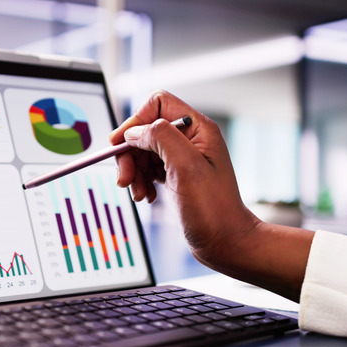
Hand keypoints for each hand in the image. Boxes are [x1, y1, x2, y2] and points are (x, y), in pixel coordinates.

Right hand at [110, 90, 311, 300]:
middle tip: (124, 177)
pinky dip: (140, 181)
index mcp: (198, 129)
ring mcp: (182, 158)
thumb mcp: (186, 167)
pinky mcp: (175, 175)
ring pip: (142, 150)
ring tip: (138, 192)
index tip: (120, 145)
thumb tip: (134, 131)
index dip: (135, 122)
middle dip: (130, 153)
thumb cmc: (214, 210)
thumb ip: (160, 138)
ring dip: (133, 170)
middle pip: (145, 130)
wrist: (225, 242)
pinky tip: (145, 196)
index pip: (157, 104)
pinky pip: (147, 168)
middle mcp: (190, 140)